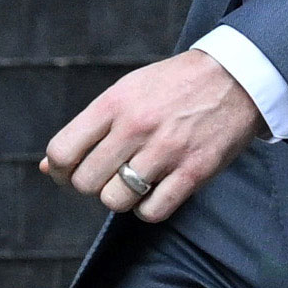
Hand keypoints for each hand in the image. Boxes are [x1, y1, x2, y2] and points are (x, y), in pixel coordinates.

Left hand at [38, 50, 262, 223]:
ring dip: (122, 198)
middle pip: (86, 182)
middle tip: (111, 175)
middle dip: (93, 185)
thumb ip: (88, 128)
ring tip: (137, 181)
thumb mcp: (127, 92)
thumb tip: (48, 168)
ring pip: (116, 200)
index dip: (60, 170)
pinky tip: (158, 191)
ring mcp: (167, 150)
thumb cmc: (176, 85)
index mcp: (115, 103)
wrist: (239, 76)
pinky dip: (149, 209)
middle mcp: (137, 126)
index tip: (72, 171)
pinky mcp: (195, 170)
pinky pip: (153, 211)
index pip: (62, 152)